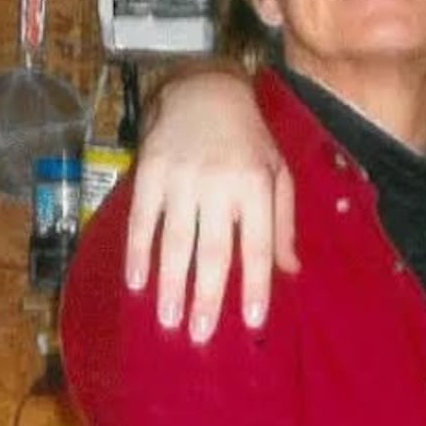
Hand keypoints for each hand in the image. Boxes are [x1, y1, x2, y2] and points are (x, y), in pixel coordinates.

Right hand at [124, 62, 296, 342]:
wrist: (204, 89)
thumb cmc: (249, 139)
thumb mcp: (278, 172)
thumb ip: (283, 222)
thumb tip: (290, 271)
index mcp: (256, 185)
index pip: (258, 244)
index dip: (255, 285)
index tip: (252, 322)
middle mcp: (220, 184)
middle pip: (213, 249)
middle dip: (207, 296)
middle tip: (200, 336)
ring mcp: (182, 177)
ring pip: (175, 240)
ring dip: (170, 284)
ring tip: (168, 321)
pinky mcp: (149, 170)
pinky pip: (141, 218)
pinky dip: (137, 252)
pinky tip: (136, 282)